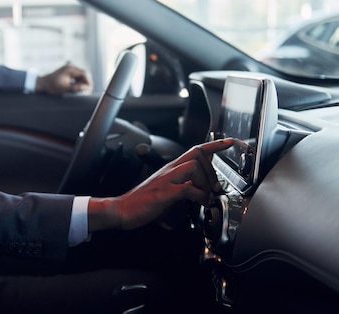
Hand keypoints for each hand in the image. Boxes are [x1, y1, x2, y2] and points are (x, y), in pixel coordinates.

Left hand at [35, 62, 90, 94]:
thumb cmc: (52, 86)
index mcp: (70, 69)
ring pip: (81, 75)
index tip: (89, 89)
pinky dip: (78, 82)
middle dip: (86, 83)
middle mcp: (71, 67)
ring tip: (82, 92)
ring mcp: (69, 69)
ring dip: (82, 83)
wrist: (42, 84)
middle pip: (84, 74)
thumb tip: (85, 88)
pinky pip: (77, 77)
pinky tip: (77, 89)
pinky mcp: (68, 72)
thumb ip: (75, 88)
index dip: (88, 82)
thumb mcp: (64, 88)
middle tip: (86, 92)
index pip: (84, 73)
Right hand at [87, 138, 233, 231]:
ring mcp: (166, 180)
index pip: (195, 149)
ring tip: (206, 196)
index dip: (214, 145)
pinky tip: (200, 203)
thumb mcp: (168, 191)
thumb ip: (184, 187)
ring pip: (193, 167)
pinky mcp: (163, 193)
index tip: (229, 141)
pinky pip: (188, 188)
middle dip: (212, 169)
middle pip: (197, 154)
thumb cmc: (143, 202)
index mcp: (171, 169)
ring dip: (206, 182)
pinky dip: (199, 196)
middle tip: (215, 187)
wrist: (121, 210)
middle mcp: (169, 171)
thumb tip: (202, 192)